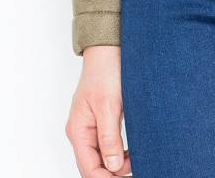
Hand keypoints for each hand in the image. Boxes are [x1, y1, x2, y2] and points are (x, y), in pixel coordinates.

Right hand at [65, 45, 131, 175]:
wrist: (109, 50)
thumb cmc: (106, 72)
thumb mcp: (109, 106)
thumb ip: (109, 138)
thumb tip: (112, 167)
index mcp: (78, 130)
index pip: (89, 168)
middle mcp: (81, 132)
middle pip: (94, 165)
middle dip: (112, 173)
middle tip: (135, 170)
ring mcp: (90, 127)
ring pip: (101, 157)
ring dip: (116, 165)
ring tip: (136, 162)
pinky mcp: (101, 121)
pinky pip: (106, 145)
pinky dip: (118, 153)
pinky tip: (131, 153)